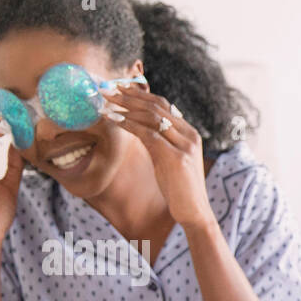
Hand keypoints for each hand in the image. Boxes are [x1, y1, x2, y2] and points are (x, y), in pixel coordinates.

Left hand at [110, 81, 212, 227]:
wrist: (194, 211)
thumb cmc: (179, 188)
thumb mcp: (168, 159)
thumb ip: (159, 141)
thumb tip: (138, 127)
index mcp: (189, 133)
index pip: (163, 105)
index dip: (139, 95)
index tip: (118, 89)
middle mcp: (190, 135)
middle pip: (157, 106)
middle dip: (130, 96)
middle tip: (107, 90)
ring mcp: (185, 145)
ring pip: (153, 116)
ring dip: (126, 107)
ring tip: (106, 103)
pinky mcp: (177, 157)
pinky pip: (149, 134)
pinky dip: (129, 125)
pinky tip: (114, 120)